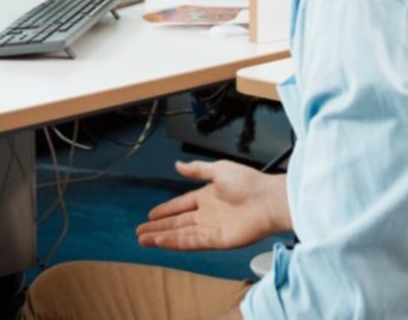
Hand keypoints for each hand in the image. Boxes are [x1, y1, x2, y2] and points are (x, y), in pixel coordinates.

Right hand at [135, 160, 288, 251]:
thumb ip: (197, 170)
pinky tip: (160, 241)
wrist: (268, 200)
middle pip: (177, 222)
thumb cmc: (249, 183)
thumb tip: (177, 165)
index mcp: (207, 196)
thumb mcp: (219, 170)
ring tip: (143, 240)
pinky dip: (174, 242)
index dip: (165, 210)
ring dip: (161, 237)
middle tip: (139, 232)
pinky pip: (191, 242)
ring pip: (180, 234)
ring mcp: (211, 228)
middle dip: (157, 227)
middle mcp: (207, 214)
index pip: (180, 205)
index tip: (150, 214)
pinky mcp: (217, 240)